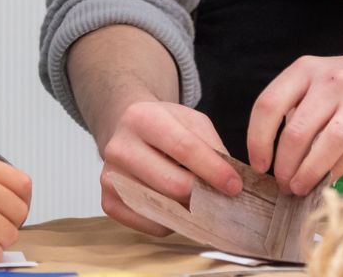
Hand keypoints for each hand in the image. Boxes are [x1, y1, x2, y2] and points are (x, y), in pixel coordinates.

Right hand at [94, 99, 240, 235]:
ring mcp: (109, 176)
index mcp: (142, 118)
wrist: (126, 129)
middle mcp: (119, 147)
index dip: (214, 171)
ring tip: (200, 202)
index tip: (235, 186)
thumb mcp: (191, 122)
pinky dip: (170, 222)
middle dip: (203, 195)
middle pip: (173, 184)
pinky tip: (176, 207)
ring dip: (188, 211)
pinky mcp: (107, 201)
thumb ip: (212, 147)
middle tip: (219, 197)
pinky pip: (149, 224)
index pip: (185, 149)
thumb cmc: (165, 126)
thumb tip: (230, 183)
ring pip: (162, 208)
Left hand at [247, 44, 342, 194]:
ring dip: (308, 172)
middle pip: (295, 131)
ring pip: (325, 143)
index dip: (258, 140)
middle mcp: (328, 81)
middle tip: (283, 184)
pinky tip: (327, 180)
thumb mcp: (318, 80)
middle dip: (284, 166)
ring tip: (300, 187)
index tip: (259, 164)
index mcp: (304, 70)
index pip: (268, 106)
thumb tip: (273, 155)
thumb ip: (295, 108)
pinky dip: (336, 171)